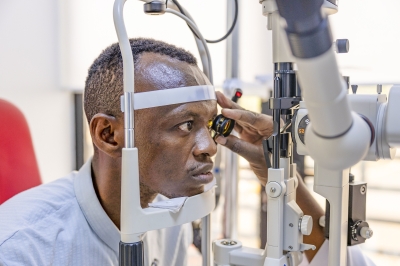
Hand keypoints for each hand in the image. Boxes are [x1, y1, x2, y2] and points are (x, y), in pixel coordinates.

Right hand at [216, 92, 324, 260]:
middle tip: (218, 96)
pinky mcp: (251, 137)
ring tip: (216, 103)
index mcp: (272, 127)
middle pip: (245, 114)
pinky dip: (228, 126)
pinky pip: (238, 129)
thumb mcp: (255, 157)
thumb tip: (222, 139)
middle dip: (231, 105)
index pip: (253, 118)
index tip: (226, 111)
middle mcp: (264, 126)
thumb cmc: (274, 168)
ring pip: (240, 120)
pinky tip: (219, 121)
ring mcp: (257, 131)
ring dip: (227, 114)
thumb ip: (238, 147)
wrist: (278, 178)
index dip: (238, 114)